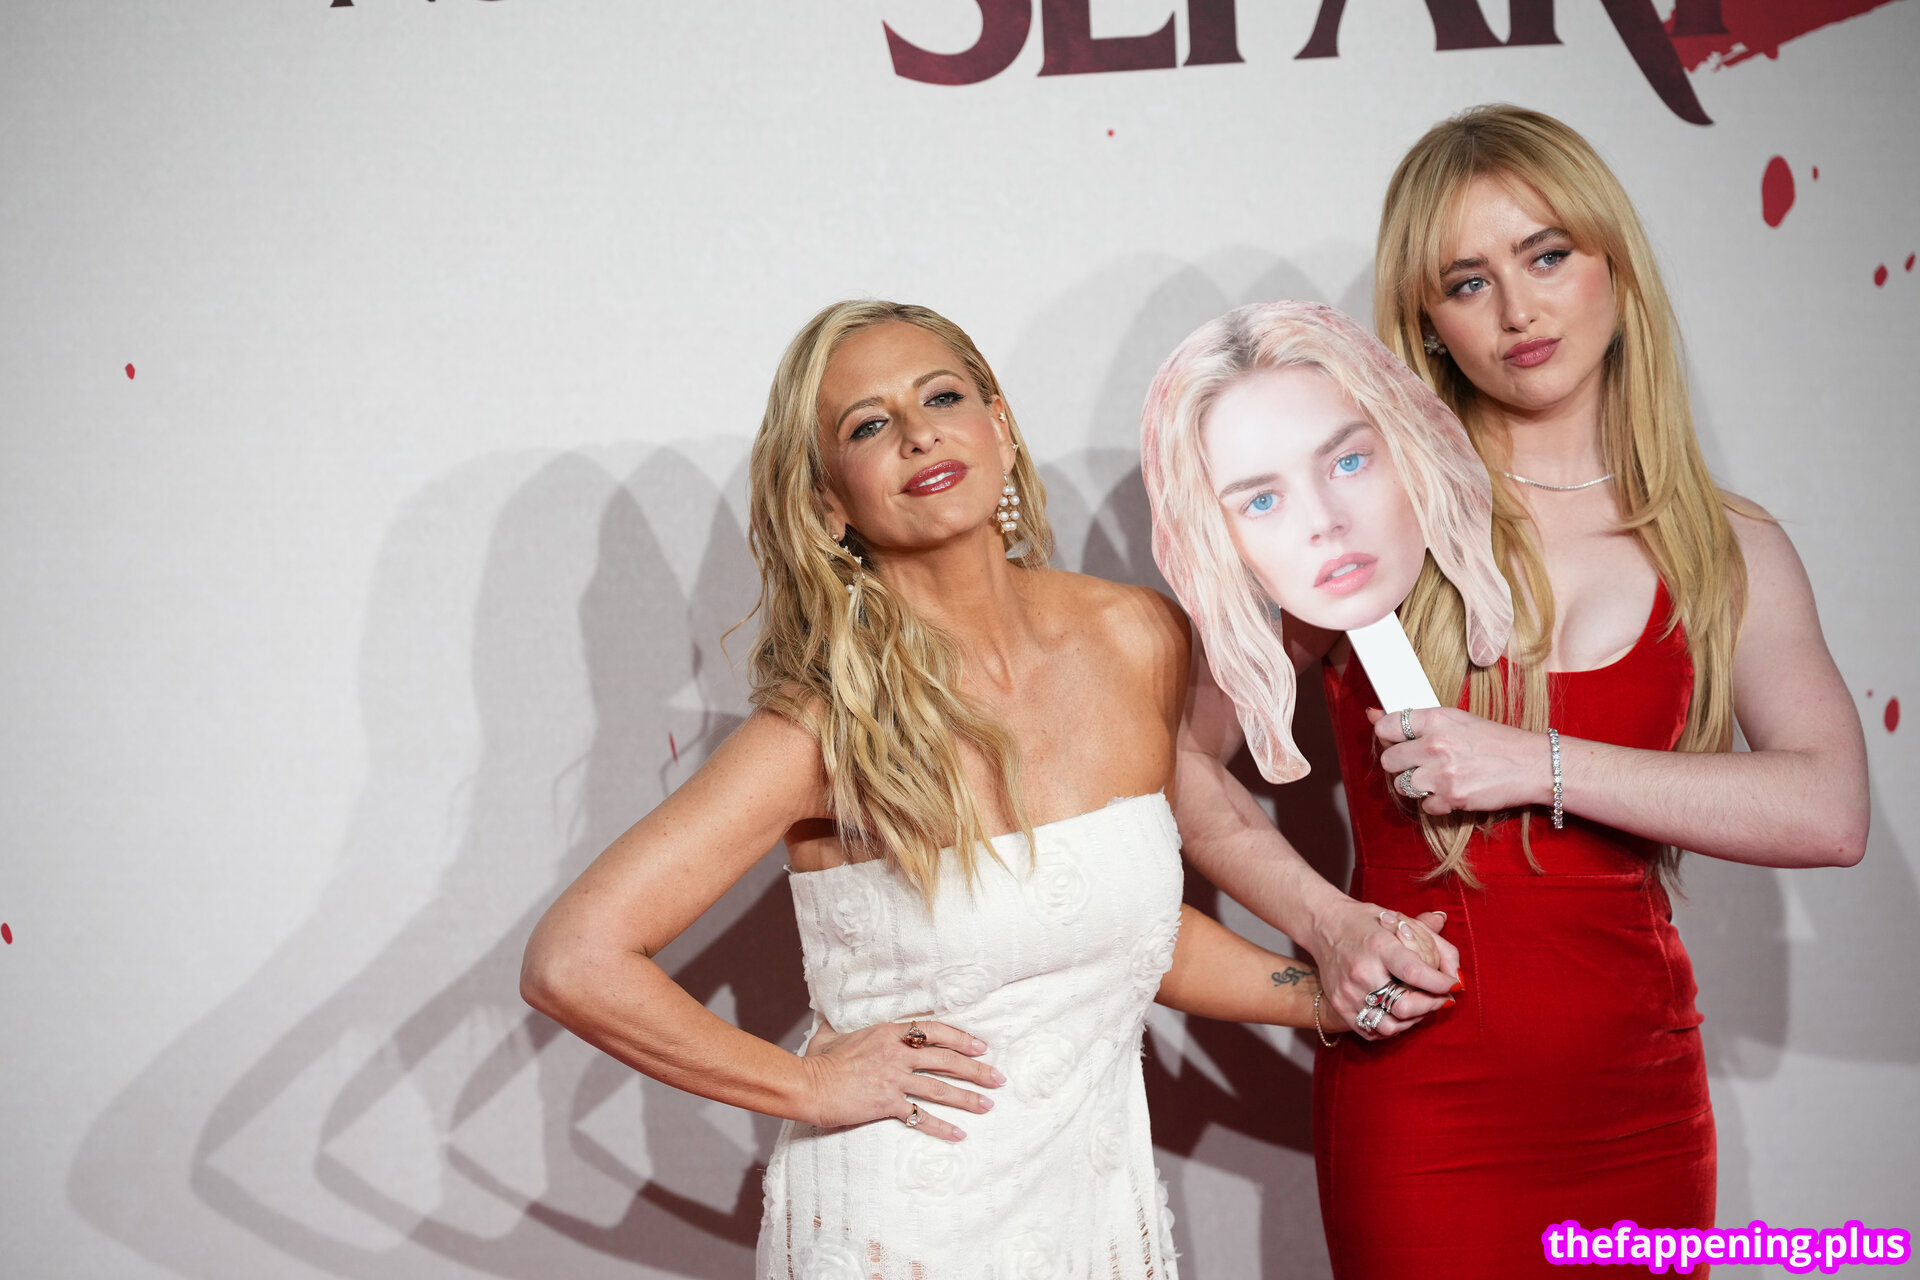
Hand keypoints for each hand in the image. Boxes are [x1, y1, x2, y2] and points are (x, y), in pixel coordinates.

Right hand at [798, 1016, 1003, 1140]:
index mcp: (888, 1033)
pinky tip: (959, 1135)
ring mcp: (893, 1079)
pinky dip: (941, 1127)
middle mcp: (896, 1054)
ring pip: (940, 1088)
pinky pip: (920, 1116)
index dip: (960, 1038)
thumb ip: (836, 1025)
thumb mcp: (828, 1034)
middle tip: (998, 1078)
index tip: (981, 1046)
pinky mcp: (887, 1103)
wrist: (807, 1084)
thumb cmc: (816, 1060)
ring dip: (967, 1098)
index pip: (934, 1031)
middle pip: (946, 1059)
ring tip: (988, 1106)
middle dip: (976, 1069)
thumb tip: (826, 1013)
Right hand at [1309, 897, 1460, 1040]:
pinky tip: (1401, 1015)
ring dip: (1414, 1021)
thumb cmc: (1367, 922)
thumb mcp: (1402, 919)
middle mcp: (1361, 971)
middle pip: (1404, 1006)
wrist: (1323, 925)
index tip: (1453, 985)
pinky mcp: (1339, 1005)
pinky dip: (1392, 1027)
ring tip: (1422, 1008)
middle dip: (1431, 1006)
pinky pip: (1372, 1031)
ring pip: (1390, 1025)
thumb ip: (1436, 942)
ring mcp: (1348, 992)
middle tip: (1441, 999)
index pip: (1414, 972)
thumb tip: (1457, 974)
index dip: (1440, 984)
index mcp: (1378, 946)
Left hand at [1370, 706, 1551, 816]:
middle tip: (1421, 764)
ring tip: (1440, 778)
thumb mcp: (1457, 720)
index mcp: (1436, 718)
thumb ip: (1416, 722)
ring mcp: (1442, 773)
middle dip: (1401, 765)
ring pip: (1403, 786)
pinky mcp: (1452, 797)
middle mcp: (1435, 744)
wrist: (1532, 764)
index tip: (1396, 741)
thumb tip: (1371, 714)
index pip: (1386, 726)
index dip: (1388, 737)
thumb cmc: (1497, 741)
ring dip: (1417, 786)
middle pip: (1389, 761)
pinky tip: (1454, 791)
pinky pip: (1425, 806)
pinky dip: (1437, 804)